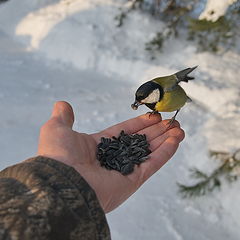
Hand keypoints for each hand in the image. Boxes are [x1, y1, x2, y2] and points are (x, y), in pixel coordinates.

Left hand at [38, 101, 183, 212]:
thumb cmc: (58, 155)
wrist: (62, 182)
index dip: (140, 124)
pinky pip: (152, 164)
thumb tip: (62, 105)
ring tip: (178, 128)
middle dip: (156, 131)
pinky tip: (175, 140)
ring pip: (149, 152)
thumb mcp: (57, 129)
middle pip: (140, 141)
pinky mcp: (132, 181)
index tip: (153, 117)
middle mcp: (113, 158)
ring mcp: (124, 170)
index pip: (125, 132)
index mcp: (98, 146)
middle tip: (171, 121)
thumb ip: (63, 117)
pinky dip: (165, 153)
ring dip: (165, 140)